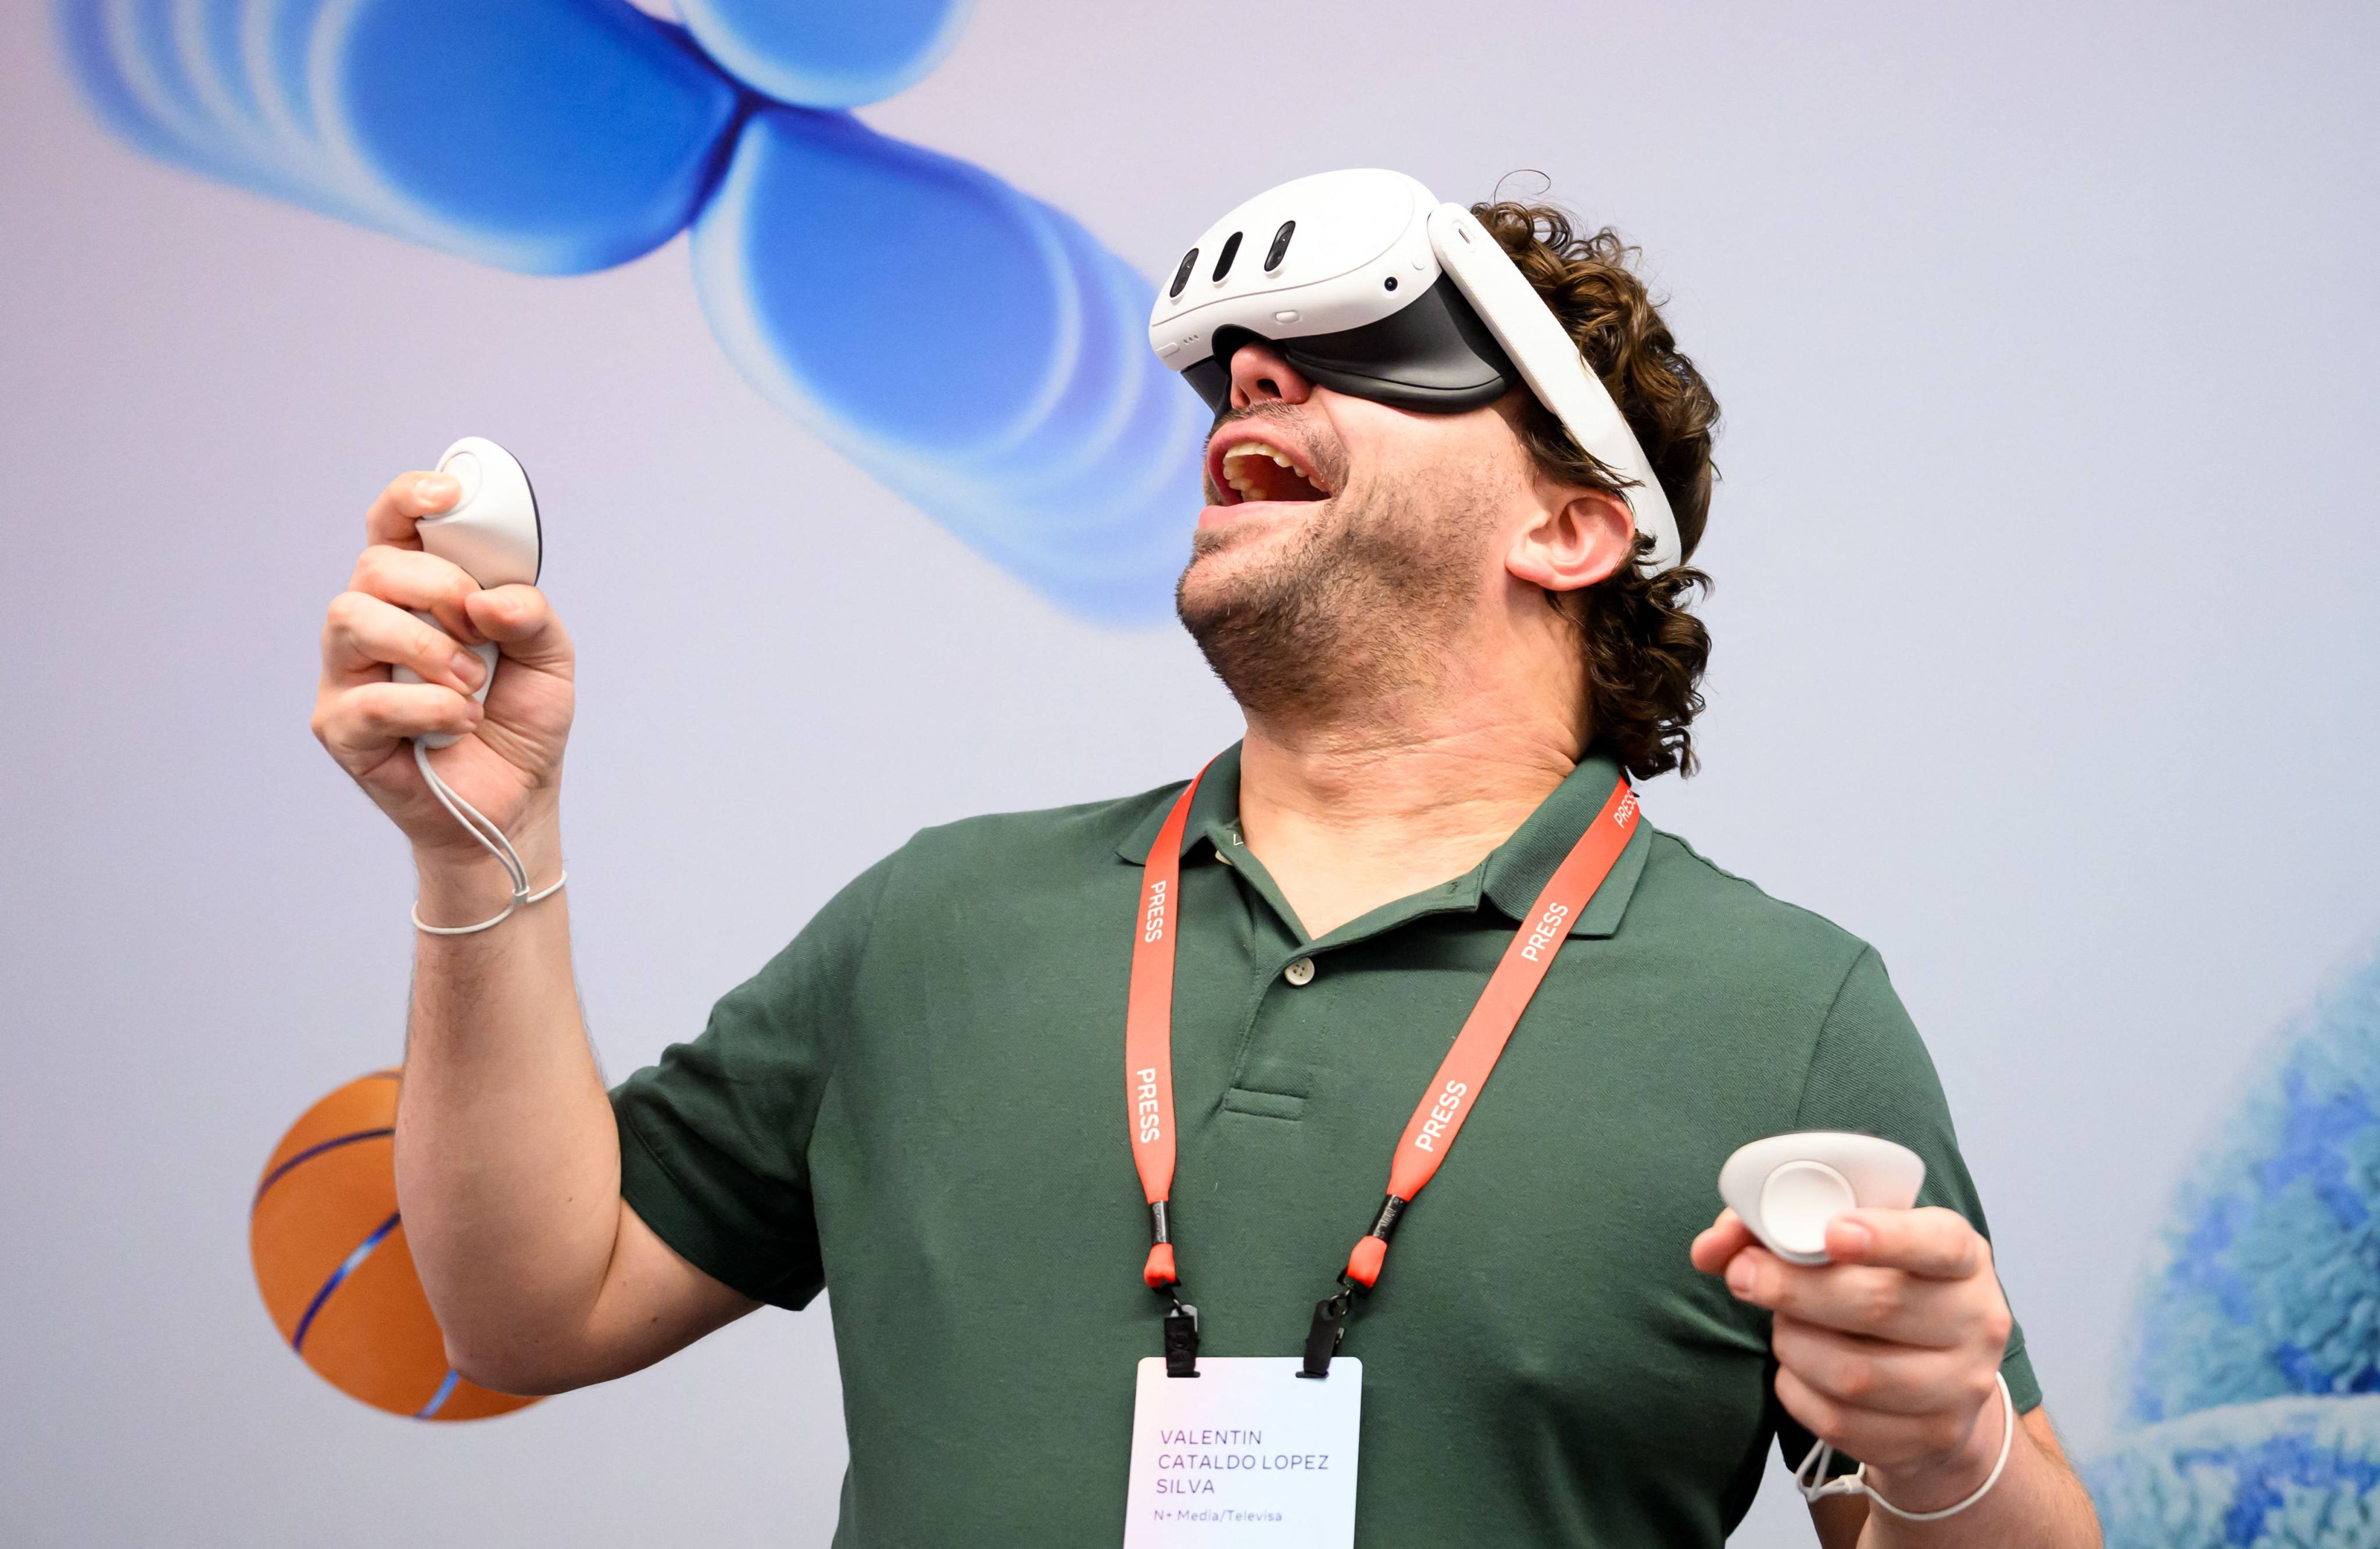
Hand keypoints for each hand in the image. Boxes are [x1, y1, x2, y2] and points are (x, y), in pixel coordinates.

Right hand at [310, 469, 575, 873]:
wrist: (515, 803)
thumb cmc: (519, 723)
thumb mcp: (550, 659)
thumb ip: (531, 615)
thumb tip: (490, 599)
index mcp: (416, 595)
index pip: (392, 526)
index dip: (410, 497)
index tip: (450, 495)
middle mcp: (371, 625)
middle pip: (374, 567)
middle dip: (436, 587)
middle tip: (479, 630)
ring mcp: (348, 674)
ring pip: (352, 618)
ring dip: (425, 645)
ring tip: (472, 682)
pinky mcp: (341, 727)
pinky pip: (366, 699)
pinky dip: (427, 707)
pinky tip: (461, 722)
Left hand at [1692, 1206, 2013, 1510]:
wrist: (1936, 1383)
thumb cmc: (1880, 1291)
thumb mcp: (1851, 1247)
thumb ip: (1779, 1230)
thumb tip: (1712, 1247)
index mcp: (1963, 1257)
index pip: (1938, 1242)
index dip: (1885, 1236)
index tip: (1830, 1233)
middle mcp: (1975, 1320)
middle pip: (1879, 1305)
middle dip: (1794, 1289)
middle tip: (1744, 1276)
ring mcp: (1960, 1386)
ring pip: (1854, 1373)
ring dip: (1794, 1345)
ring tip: (1782, 1328)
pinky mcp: (1930, 1438)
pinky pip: (1840, 1422)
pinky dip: (1797, 1392)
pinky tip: (1796, 1371)